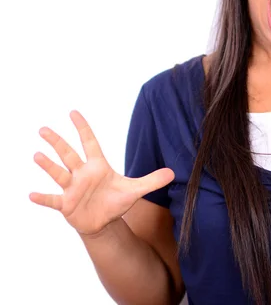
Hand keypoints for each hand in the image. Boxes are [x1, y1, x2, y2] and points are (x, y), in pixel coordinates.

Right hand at [30, 110, 173, 235]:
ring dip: (48, 165)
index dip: (83, 128)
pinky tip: (31, 194)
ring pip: (58, 173)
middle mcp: (82, 174)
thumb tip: (173, 172)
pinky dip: (43, 198)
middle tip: (43, 129)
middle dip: (57, 142)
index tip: (73, 112)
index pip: (90, 142)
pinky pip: (53, 200)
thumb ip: (152, 180)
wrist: (104, 223)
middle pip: (68, 154)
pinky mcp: (66, 205)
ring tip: (37, 155)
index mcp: (98, 166)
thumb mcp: (135, 190)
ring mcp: (72, 189)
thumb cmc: (116, 202)